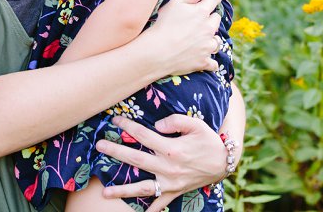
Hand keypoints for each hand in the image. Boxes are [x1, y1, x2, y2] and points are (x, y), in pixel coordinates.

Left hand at [95, 114, 226, 211]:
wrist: (224, 163)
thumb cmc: (208, 141)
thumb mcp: (196, 124)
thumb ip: (175, 121)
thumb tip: (156, 125)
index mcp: (171, 149)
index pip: (143, 135)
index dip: (128, 126)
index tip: (115, 119)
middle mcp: (168, 167)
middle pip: (136, 159)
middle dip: (116, 152)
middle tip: (99, 146)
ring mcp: (170, 183)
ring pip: (142, 187)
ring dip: (123, 190)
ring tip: (104, 192)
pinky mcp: (174, 192)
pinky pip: (159, 203)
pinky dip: (149, 210)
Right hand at [141, 0, 221, 76]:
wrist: (157, 52)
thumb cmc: (164, 24)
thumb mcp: (176, 3)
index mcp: (202, 12)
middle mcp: (209, 29)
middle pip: (216, 20)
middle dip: (210, 18)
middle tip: (199, 21)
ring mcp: (207, 46)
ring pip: (216, 41)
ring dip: (211, 39)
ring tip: (200, 40)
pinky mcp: (204, 62)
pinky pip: (213, 63)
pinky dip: (210, 61)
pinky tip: (203, 58)